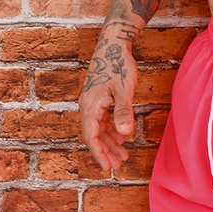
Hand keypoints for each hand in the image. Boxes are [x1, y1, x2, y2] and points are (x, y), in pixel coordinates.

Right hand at [79, 38, 136, 171]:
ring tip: (123, 155)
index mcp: (90, 106)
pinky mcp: (98, 97)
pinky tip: (121, 136)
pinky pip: (102, 119)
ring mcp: (92, 102)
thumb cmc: (118, 64)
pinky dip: (111, 129)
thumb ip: (123, 111)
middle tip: (117, 165)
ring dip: (110, 142)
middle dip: (106, 151)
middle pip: (94, 135)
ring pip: (99, 128)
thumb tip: (125, 133)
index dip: (99, 153)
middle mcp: (88, 106)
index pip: (91, 136)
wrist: (113, 44)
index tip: (107, 167)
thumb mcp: (124, 89)